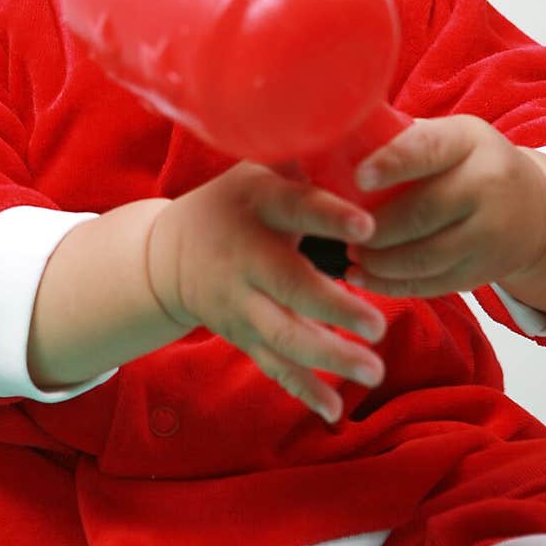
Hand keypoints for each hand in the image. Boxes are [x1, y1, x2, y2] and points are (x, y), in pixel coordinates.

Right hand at [145, 162, 386, 423]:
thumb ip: (305, 165)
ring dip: (327, 356)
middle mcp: (244, 256)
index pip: (293, 208)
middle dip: (333, 308)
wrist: (167, 254)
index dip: (328, 216)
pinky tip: (334, 411)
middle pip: (288, 286)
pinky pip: (271, 365)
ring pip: (282, 335)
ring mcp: (239, 302)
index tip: (368, 226)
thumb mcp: (258, 172)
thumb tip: (364, 134)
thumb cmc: (235, 202)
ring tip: (372, 371)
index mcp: (255, 205)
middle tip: (378, 323)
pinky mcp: (241, 334)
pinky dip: (301, 390)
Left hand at [346, 116, 545, 298]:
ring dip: (379, 261)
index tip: (359, 177)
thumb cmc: (468, 163)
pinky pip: (432, 284)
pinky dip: (391, 286)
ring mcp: (489, 234)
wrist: (534, 208)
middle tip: (340, 229)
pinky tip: (362, 278)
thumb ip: (402, 138)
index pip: (428, 150)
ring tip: (350, 254)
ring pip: (425, 256)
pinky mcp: (484, 272)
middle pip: (423, 212)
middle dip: (375, 227)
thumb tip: (331, 137)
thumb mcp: (449, 137)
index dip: (392, 164)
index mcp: (468, 142)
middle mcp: (486, 186)